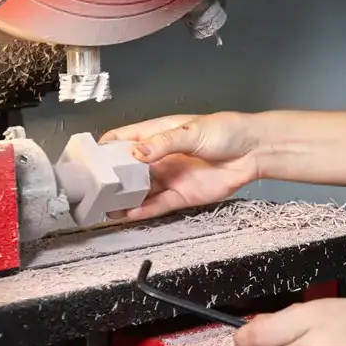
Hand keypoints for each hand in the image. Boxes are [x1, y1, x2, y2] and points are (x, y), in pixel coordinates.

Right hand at [100, 112, 260, 219]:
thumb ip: (163, 143)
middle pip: (129, 169)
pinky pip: (158, 205)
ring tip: (106, 207)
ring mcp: (170, 176)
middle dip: (112, 179)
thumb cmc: (227, 131)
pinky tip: (129, 213)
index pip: (125, 139)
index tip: (91, 159)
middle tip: (95, 189)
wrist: (254, 151)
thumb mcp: (192, 131)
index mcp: (159, 133)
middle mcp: (161, 157)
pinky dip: (143, 210)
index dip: (107, 148)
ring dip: (124, 199)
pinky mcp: (182, 195)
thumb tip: (136, 152)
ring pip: (141, 190)